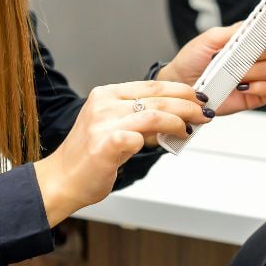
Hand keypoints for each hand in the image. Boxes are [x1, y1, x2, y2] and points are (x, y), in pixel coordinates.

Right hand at [32, 80, 209, 226]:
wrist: (62, 180)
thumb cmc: (88, 157)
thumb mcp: (113, 127)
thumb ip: (138, 119)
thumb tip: (174, 118)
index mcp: (106, 95)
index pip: (151, 85)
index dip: (179, 90)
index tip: (196, 98)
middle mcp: (104, 104)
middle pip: (156, 97)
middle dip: (186, 105)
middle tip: (203, 113)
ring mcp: (103, 124)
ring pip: (153, 114)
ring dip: (178, 121)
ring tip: (189, 129)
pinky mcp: (105, 145)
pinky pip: (137, 137)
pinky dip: (157, 139)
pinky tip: (165, 143)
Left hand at [157, 23, 265, 115]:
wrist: (182, 84)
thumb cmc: (192, 60)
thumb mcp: (209, 39)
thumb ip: (232, 32)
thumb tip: (252, 25)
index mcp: (244, 42)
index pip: (265, 34)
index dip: (261, 37)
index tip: (251, 42)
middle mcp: (252, 58)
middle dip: (252, 57)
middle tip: (233, 63)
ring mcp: (256, 77)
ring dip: (254, 73)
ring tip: (234, 77)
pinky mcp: (256, 96)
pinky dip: (263, 87)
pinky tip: (244, 88)